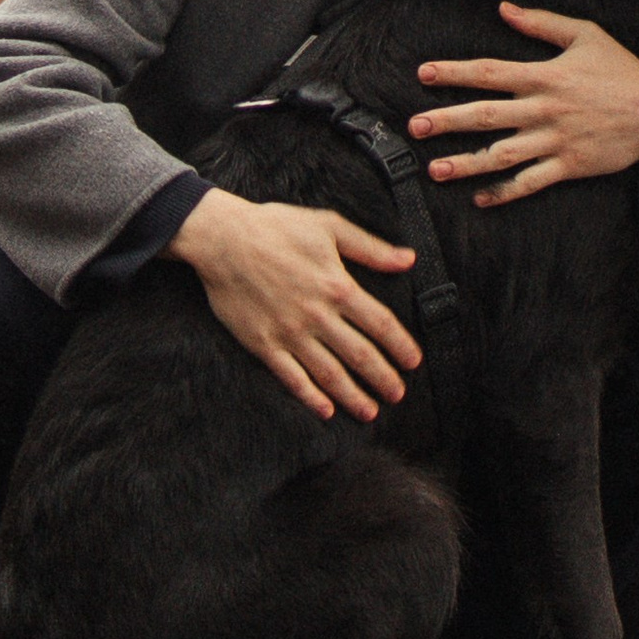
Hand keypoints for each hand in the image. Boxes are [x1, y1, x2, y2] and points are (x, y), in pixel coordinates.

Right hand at [166, 187, 422, 420]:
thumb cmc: (278, 227)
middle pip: (359, 355)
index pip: (380, 324)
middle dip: (383, 378)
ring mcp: (289, 333)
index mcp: (337, 286)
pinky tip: (325, 410)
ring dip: (353, 396)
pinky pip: (291, 377)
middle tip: (398, 395)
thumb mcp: (329, 226)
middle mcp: (317, 315)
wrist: (224, 239)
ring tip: (370, 412)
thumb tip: (409, 259)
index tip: (413, 362)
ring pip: (329, 373)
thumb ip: (371, 248)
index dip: (400, 345)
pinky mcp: (263, 344)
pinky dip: (310, 397)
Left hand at [409, 4, 638, 205]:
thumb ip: (542, 22)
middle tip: (415, 127)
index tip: (423, 74)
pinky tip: (480, 199)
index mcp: (545, 76)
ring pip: (501, 154)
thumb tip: (504, 9)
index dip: (453, 73)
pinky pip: (529, 182)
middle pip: (485, 116)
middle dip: (447, 120)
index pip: (489, 73)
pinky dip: (504, 192)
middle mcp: (544, 109)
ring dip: (466, 163)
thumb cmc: (620, 70)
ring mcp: (554, 141)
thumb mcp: (586, 34)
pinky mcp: (567, 166)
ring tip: (435, 170)